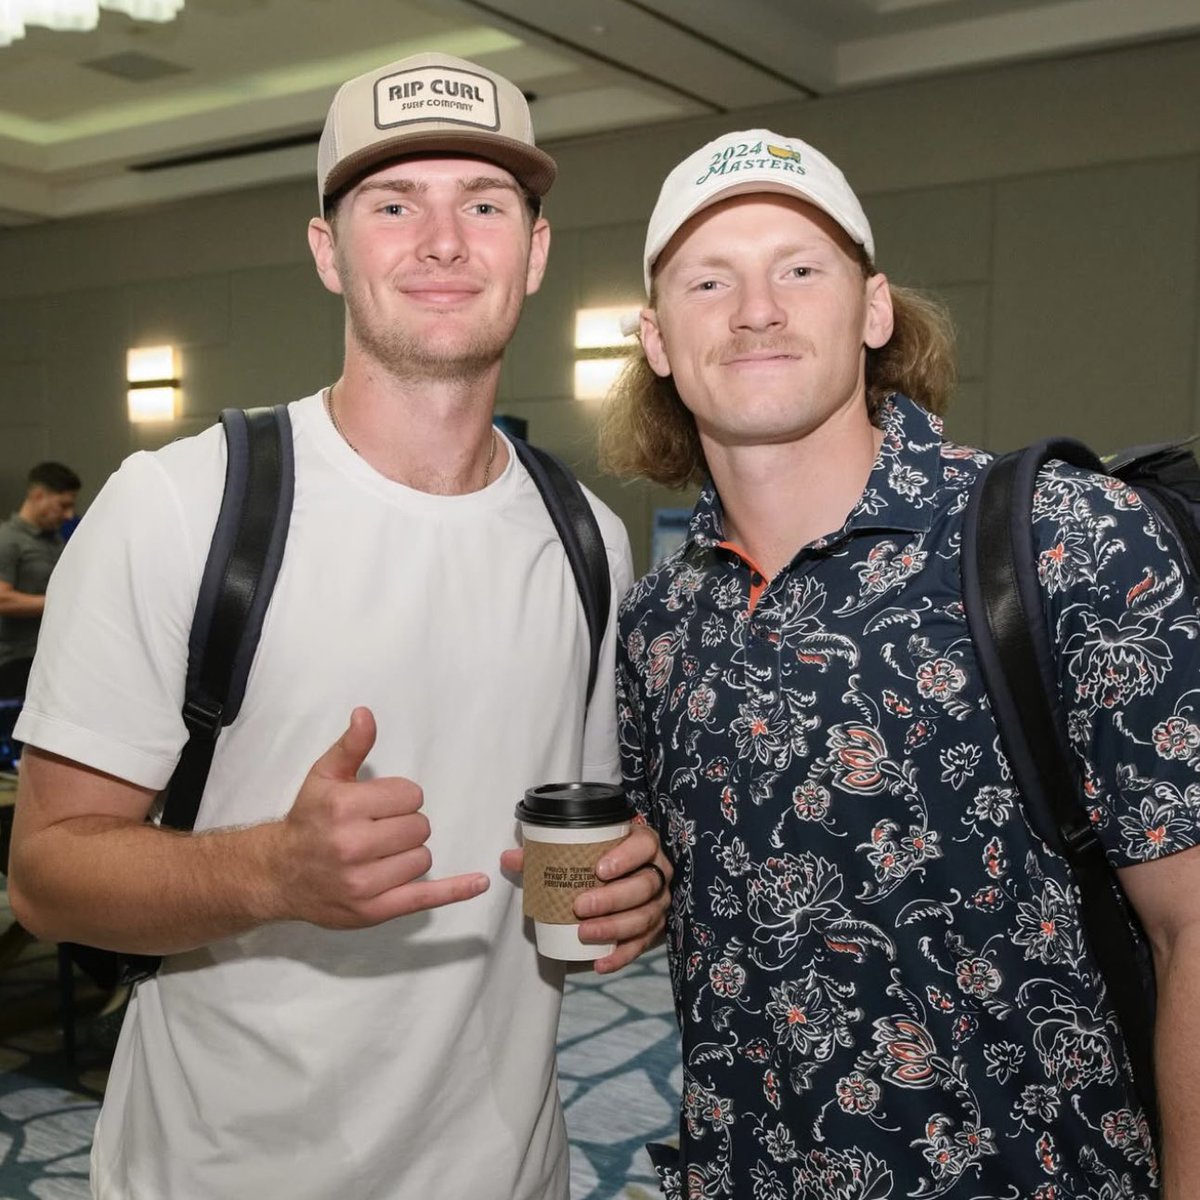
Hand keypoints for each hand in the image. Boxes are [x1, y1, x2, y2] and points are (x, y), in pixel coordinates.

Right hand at [269, 707, 488, 928]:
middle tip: (379, 830)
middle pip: (420, 828)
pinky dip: (454, 890)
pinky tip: (478, 883)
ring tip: (379, 854)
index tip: (379, 805)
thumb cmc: (309, 820)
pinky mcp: (372, 910)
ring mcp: (362, 882)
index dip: (400, 798)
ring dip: (409, 855)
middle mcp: (352, 846)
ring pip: (422, 859)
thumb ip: (351, 746)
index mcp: (344, 808)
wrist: (279, 874)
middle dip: (406, 826)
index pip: (411, 796)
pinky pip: (424, 898)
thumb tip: (365, 714)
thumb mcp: (324, 776)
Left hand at [503, 820, 670, 973]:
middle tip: (580, 906)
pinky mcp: (655, 929)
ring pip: (645, 917)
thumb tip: (509, 858)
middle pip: (644, 886)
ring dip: (614, 928)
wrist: (625, 876)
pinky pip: (642, 945)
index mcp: (644, 845)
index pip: (643, 846)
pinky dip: (621, 956)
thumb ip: (546, 852)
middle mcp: (658, 873)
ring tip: (584, 933)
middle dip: (612, 899)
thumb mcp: (580, 850)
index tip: (599, 869)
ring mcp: (659, 902)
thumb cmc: (599, 858)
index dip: (626, 857)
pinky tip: (600, 964)